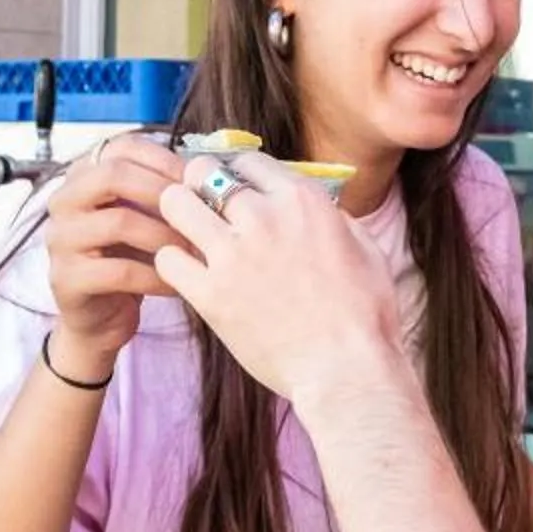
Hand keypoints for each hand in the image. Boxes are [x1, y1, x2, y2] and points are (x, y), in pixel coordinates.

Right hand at [44, 137, 186, 370]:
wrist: (99, 318)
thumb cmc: (128, 260)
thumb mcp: (143, 218)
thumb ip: (162, 193)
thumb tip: (208, 174)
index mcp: (82, 176)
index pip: (120, 147)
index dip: (163, 160)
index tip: (197, 181)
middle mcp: (63, 201)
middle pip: (113, 175)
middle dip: (163, 192)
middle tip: (198, 213)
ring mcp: (60, 240)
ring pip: (119, 222)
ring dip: (165, 236)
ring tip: (195, 250)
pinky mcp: (66, 279)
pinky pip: (119, 271)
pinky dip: (156, 276)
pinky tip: (178, 283)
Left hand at [154, 151, 401, 406]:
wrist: (347, 370)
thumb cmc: (365, 315)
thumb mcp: (364, 248)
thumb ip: (331, 217)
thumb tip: (310, 207)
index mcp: (302, 200)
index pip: (247, 160)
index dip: (236, 173)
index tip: (232, 190)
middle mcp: (263, 217)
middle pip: (202, 172)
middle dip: (197, 184)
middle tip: (200, 205)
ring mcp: (233, 255)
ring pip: (175, 204)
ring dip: (178, 215)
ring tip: (186, 233)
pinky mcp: (210, 295)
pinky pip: (167, 259)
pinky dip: (173, 263)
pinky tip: (188, 273)